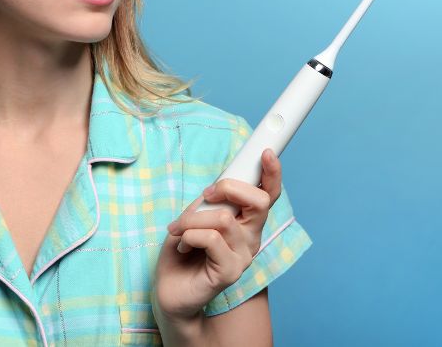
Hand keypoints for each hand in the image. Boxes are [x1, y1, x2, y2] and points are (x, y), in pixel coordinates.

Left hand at [152, 149, 282, 320]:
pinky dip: (189, 235)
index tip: (267, 152)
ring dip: (193, 218)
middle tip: (205, 195)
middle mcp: (251, 238)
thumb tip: (218, 187)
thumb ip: (211, 202)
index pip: (268, 195)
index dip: (272, 173)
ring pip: (224, 218)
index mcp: (246, 222)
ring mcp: (243, 256)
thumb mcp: (195, 216)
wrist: (169, 290)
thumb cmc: (182, 250)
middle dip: (227, 188)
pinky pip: (211, 239)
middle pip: (259, 201)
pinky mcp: (230, 272)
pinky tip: (182, 246)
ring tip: (178, 230)